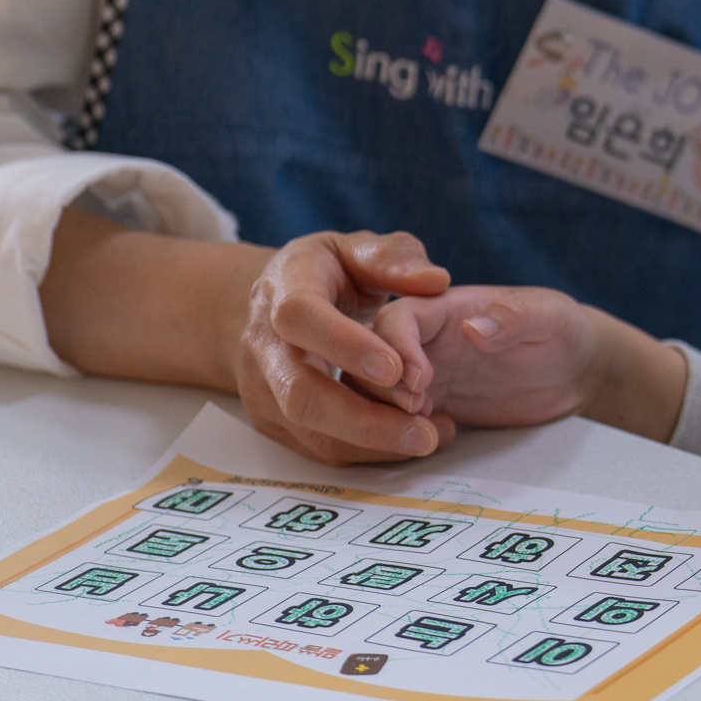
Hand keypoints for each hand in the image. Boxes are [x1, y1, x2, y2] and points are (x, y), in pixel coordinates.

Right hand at [229, 230, 455, 463]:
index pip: (301, 318)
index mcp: (284, 290)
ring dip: (371, 443)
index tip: (397, 368)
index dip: (344, 345)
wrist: (268, 306)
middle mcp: (265, 345)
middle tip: (424, 430)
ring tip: (428, 439)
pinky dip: (365, 451)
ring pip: (310, 431)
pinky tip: (409, 441)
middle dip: (364, 419)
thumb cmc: (323, 272)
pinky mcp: (275, 422)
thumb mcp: (353, 249)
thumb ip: (393, 258)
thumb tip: (436, 280)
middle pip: (301, 394)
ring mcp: (265, 389)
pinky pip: (317, 447)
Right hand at [366, 286, 692, 441]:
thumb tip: (472, 329)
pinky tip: (443, 436)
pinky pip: (393, 427)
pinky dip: (401, 438)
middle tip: (417, 412)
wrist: (576, 374)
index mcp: (443, 309)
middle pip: (369, 362)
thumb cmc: (563, 331)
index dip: (395, 349)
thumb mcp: (548, 317)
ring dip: (384, 420)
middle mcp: (423, 343)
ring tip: (426, 430)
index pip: (396, 319)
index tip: (418, 381)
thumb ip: (513, 318)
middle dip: (379, 391)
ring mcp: (423, 379)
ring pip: (372, 398)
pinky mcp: (430, 411)